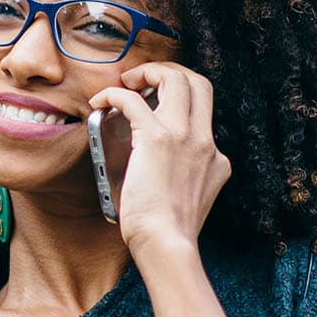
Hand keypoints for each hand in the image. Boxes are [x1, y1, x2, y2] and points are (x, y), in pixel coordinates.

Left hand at [88, 62, 231, 256]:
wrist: (167, 245)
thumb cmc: (169, 234)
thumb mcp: (193, 200)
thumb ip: (185, 180)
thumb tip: (153, 171)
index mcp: (215, 158)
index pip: (204, 112)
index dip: (182, 97)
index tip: (158, 100)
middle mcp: (204, 142)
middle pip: (198, 82)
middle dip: (171, 71)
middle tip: (145, 80)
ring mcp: (184, 137)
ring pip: (176, 79)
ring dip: (148, 72)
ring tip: (126, 81)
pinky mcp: (157, 139)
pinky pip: (132, 99)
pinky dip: (114, 94)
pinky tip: (101, 101)